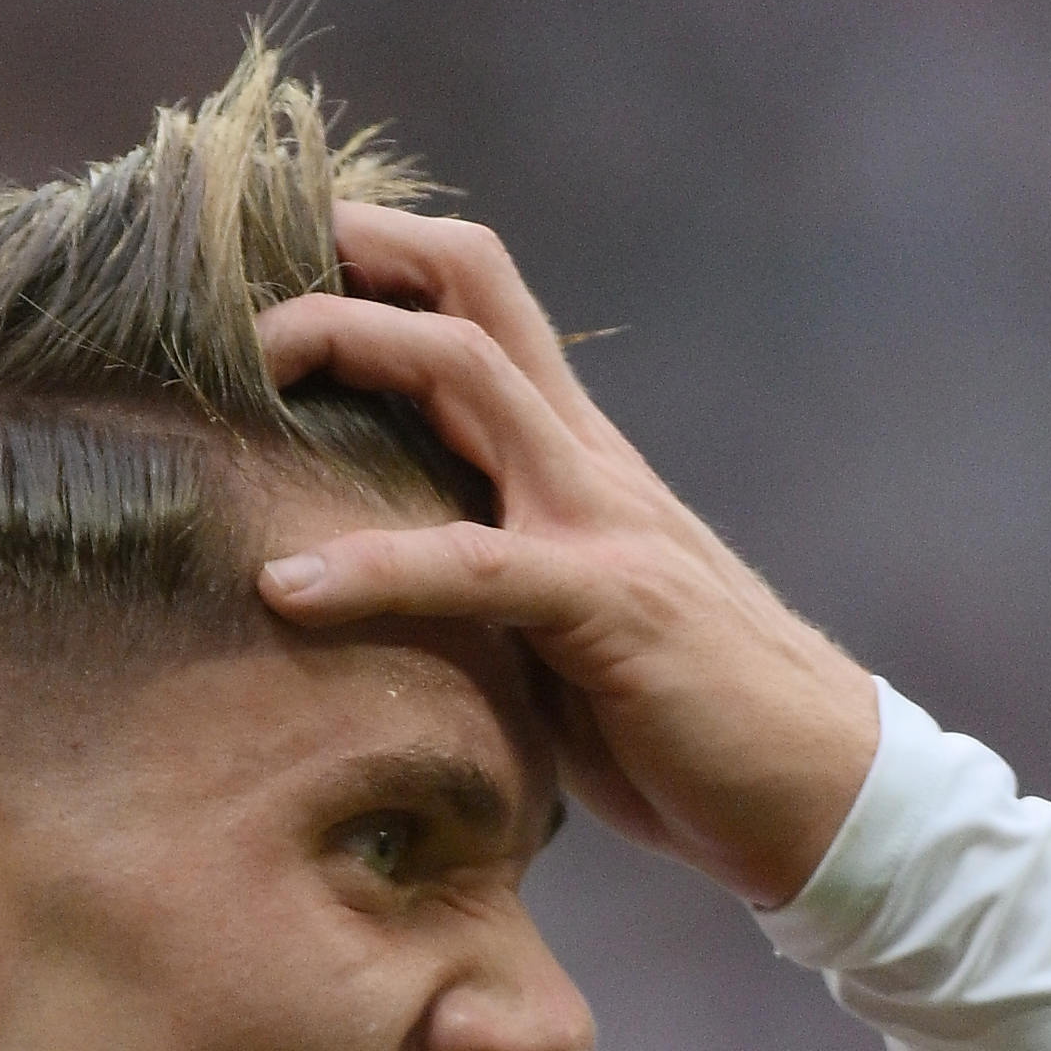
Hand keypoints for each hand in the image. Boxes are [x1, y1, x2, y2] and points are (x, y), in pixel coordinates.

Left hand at [253, 203, 883, 908]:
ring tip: (243, 372)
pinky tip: (289, 589)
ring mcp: (598, 519)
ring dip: (347, 350)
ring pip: (468, 372)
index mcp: (573, 457)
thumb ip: (487, 588)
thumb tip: (375, 609)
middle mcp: (583, 458)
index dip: (383, 260)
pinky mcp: (605, 604)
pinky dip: (372, 570)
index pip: (478, 306)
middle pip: (468, 290)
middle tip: (234, 285)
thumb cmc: (683, 725)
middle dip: (350, 260)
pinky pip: (472, 564)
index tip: (276, 260)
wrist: (817, 790)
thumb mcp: (563, 635)